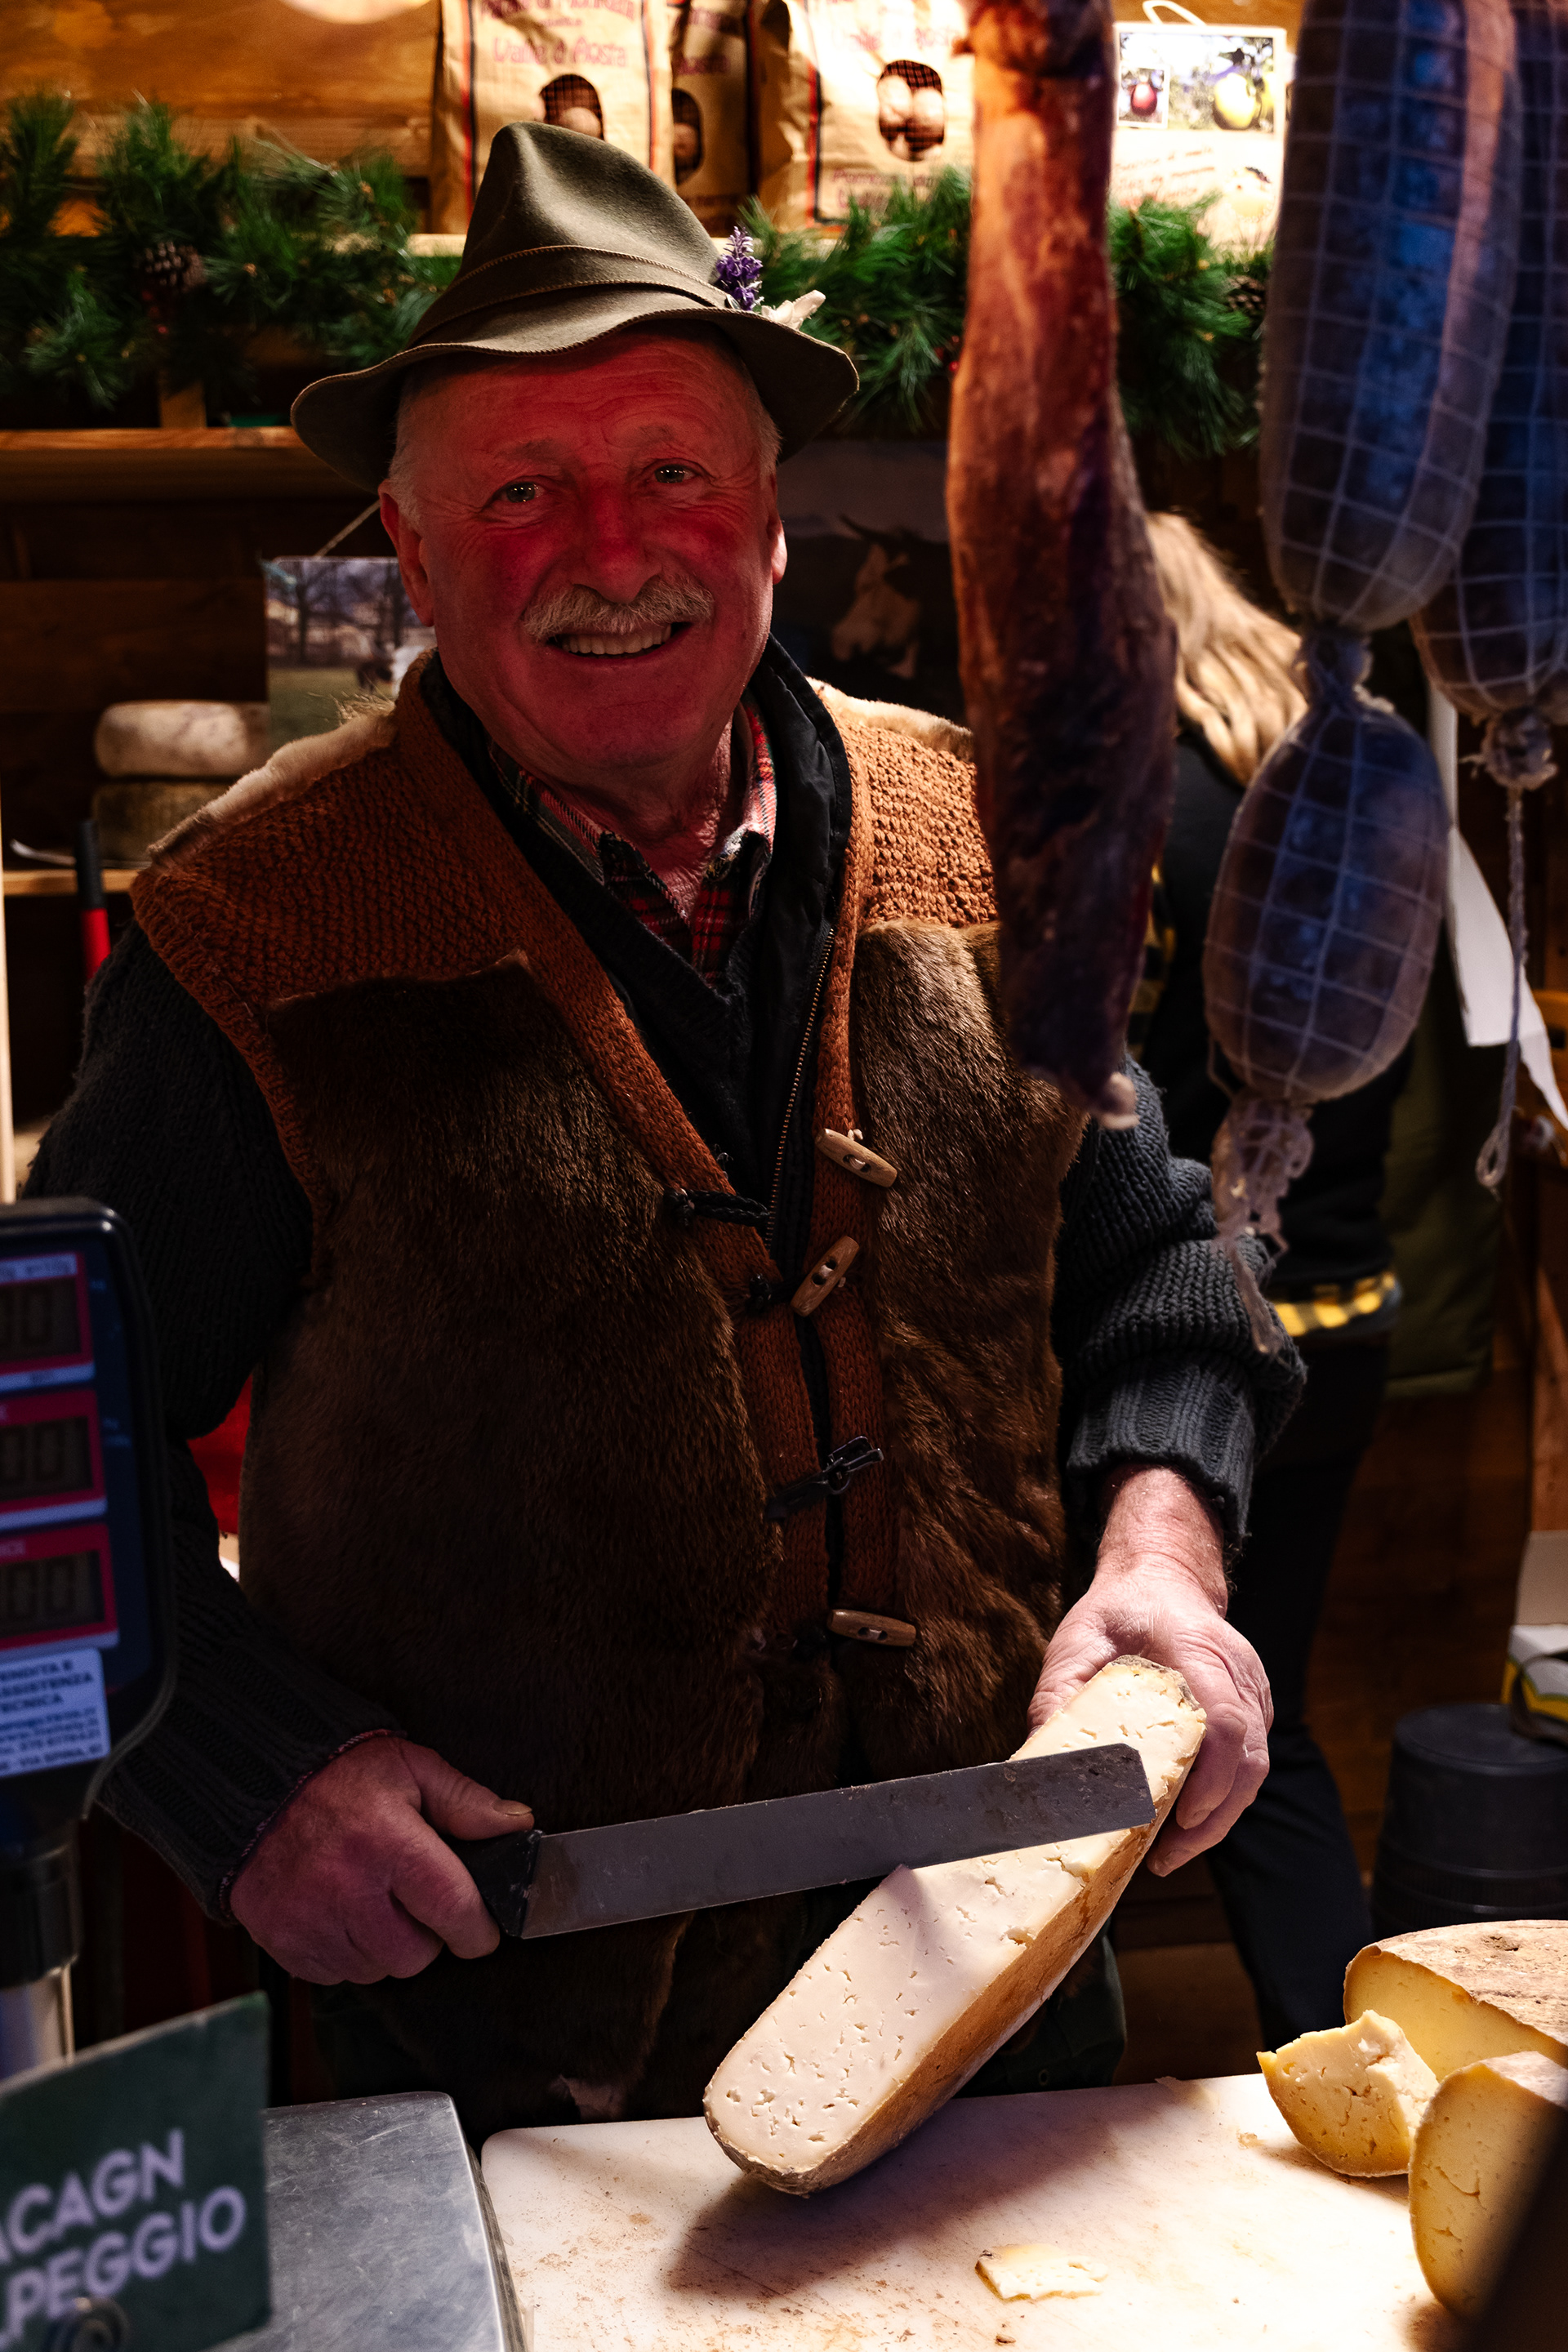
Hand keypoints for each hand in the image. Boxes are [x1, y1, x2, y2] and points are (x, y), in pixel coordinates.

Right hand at [230, 1734, 533, 1983]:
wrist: (256, 1786)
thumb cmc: (338, 1776)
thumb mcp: (411, 1769)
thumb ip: (466, 1802)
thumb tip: (516, 1824)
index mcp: (388, 1843)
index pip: (453, 1910)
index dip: (477, 1930)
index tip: (482, 1930)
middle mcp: (347, 1888)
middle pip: (415, 1956)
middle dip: (427, 1936)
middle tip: (415, 1902)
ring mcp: (310, 1920)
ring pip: (376, 1971)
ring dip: (385, 1947)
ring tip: (374, 1901)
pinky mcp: (284, 1941)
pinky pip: (335, 1974)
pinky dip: (347, 1953)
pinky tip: (342, 1913)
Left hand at [1029, 1466, 1271, 1874]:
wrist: (1161, 1577)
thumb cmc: (1120, 1610)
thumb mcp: (1077, 1641)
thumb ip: (1059, 1693)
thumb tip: (1038, 1755)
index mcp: (1197, 1650)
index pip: (1225, 1722)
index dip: (1211, 1779)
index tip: (1180, 1818)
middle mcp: (1238, 1672)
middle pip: (1249, 1760)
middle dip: (1212, 1818)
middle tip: (1166, 1856)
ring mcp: (1254, 1690)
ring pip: (1255, 1768)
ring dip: (1218, 1816)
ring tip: (1171, 1851)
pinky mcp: (1254, 1707)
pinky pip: (1250, 1760)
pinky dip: (1223, 1797)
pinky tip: (1185, 1821)